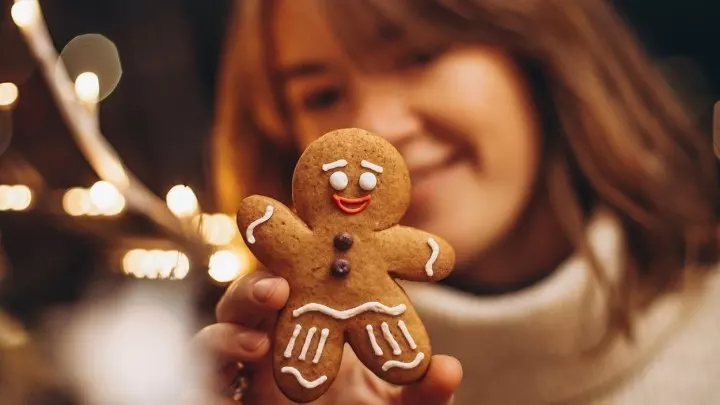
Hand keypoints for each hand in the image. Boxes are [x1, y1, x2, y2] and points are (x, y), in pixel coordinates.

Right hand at [192, 271, 462, 403]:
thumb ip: (420, 388)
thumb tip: (449, 368)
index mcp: (317, 324)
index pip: (305, 279)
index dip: (308, 252)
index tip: (326, 231)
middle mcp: (278, 337)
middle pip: (258, 293)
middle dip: (264, 277)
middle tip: (283, 278)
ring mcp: (250, 365)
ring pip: (226, 320)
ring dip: (241, 304)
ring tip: (270, 305)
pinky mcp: (232, 391)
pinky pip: (206, 365)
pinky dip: (219, 348)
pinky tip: (251, 349)